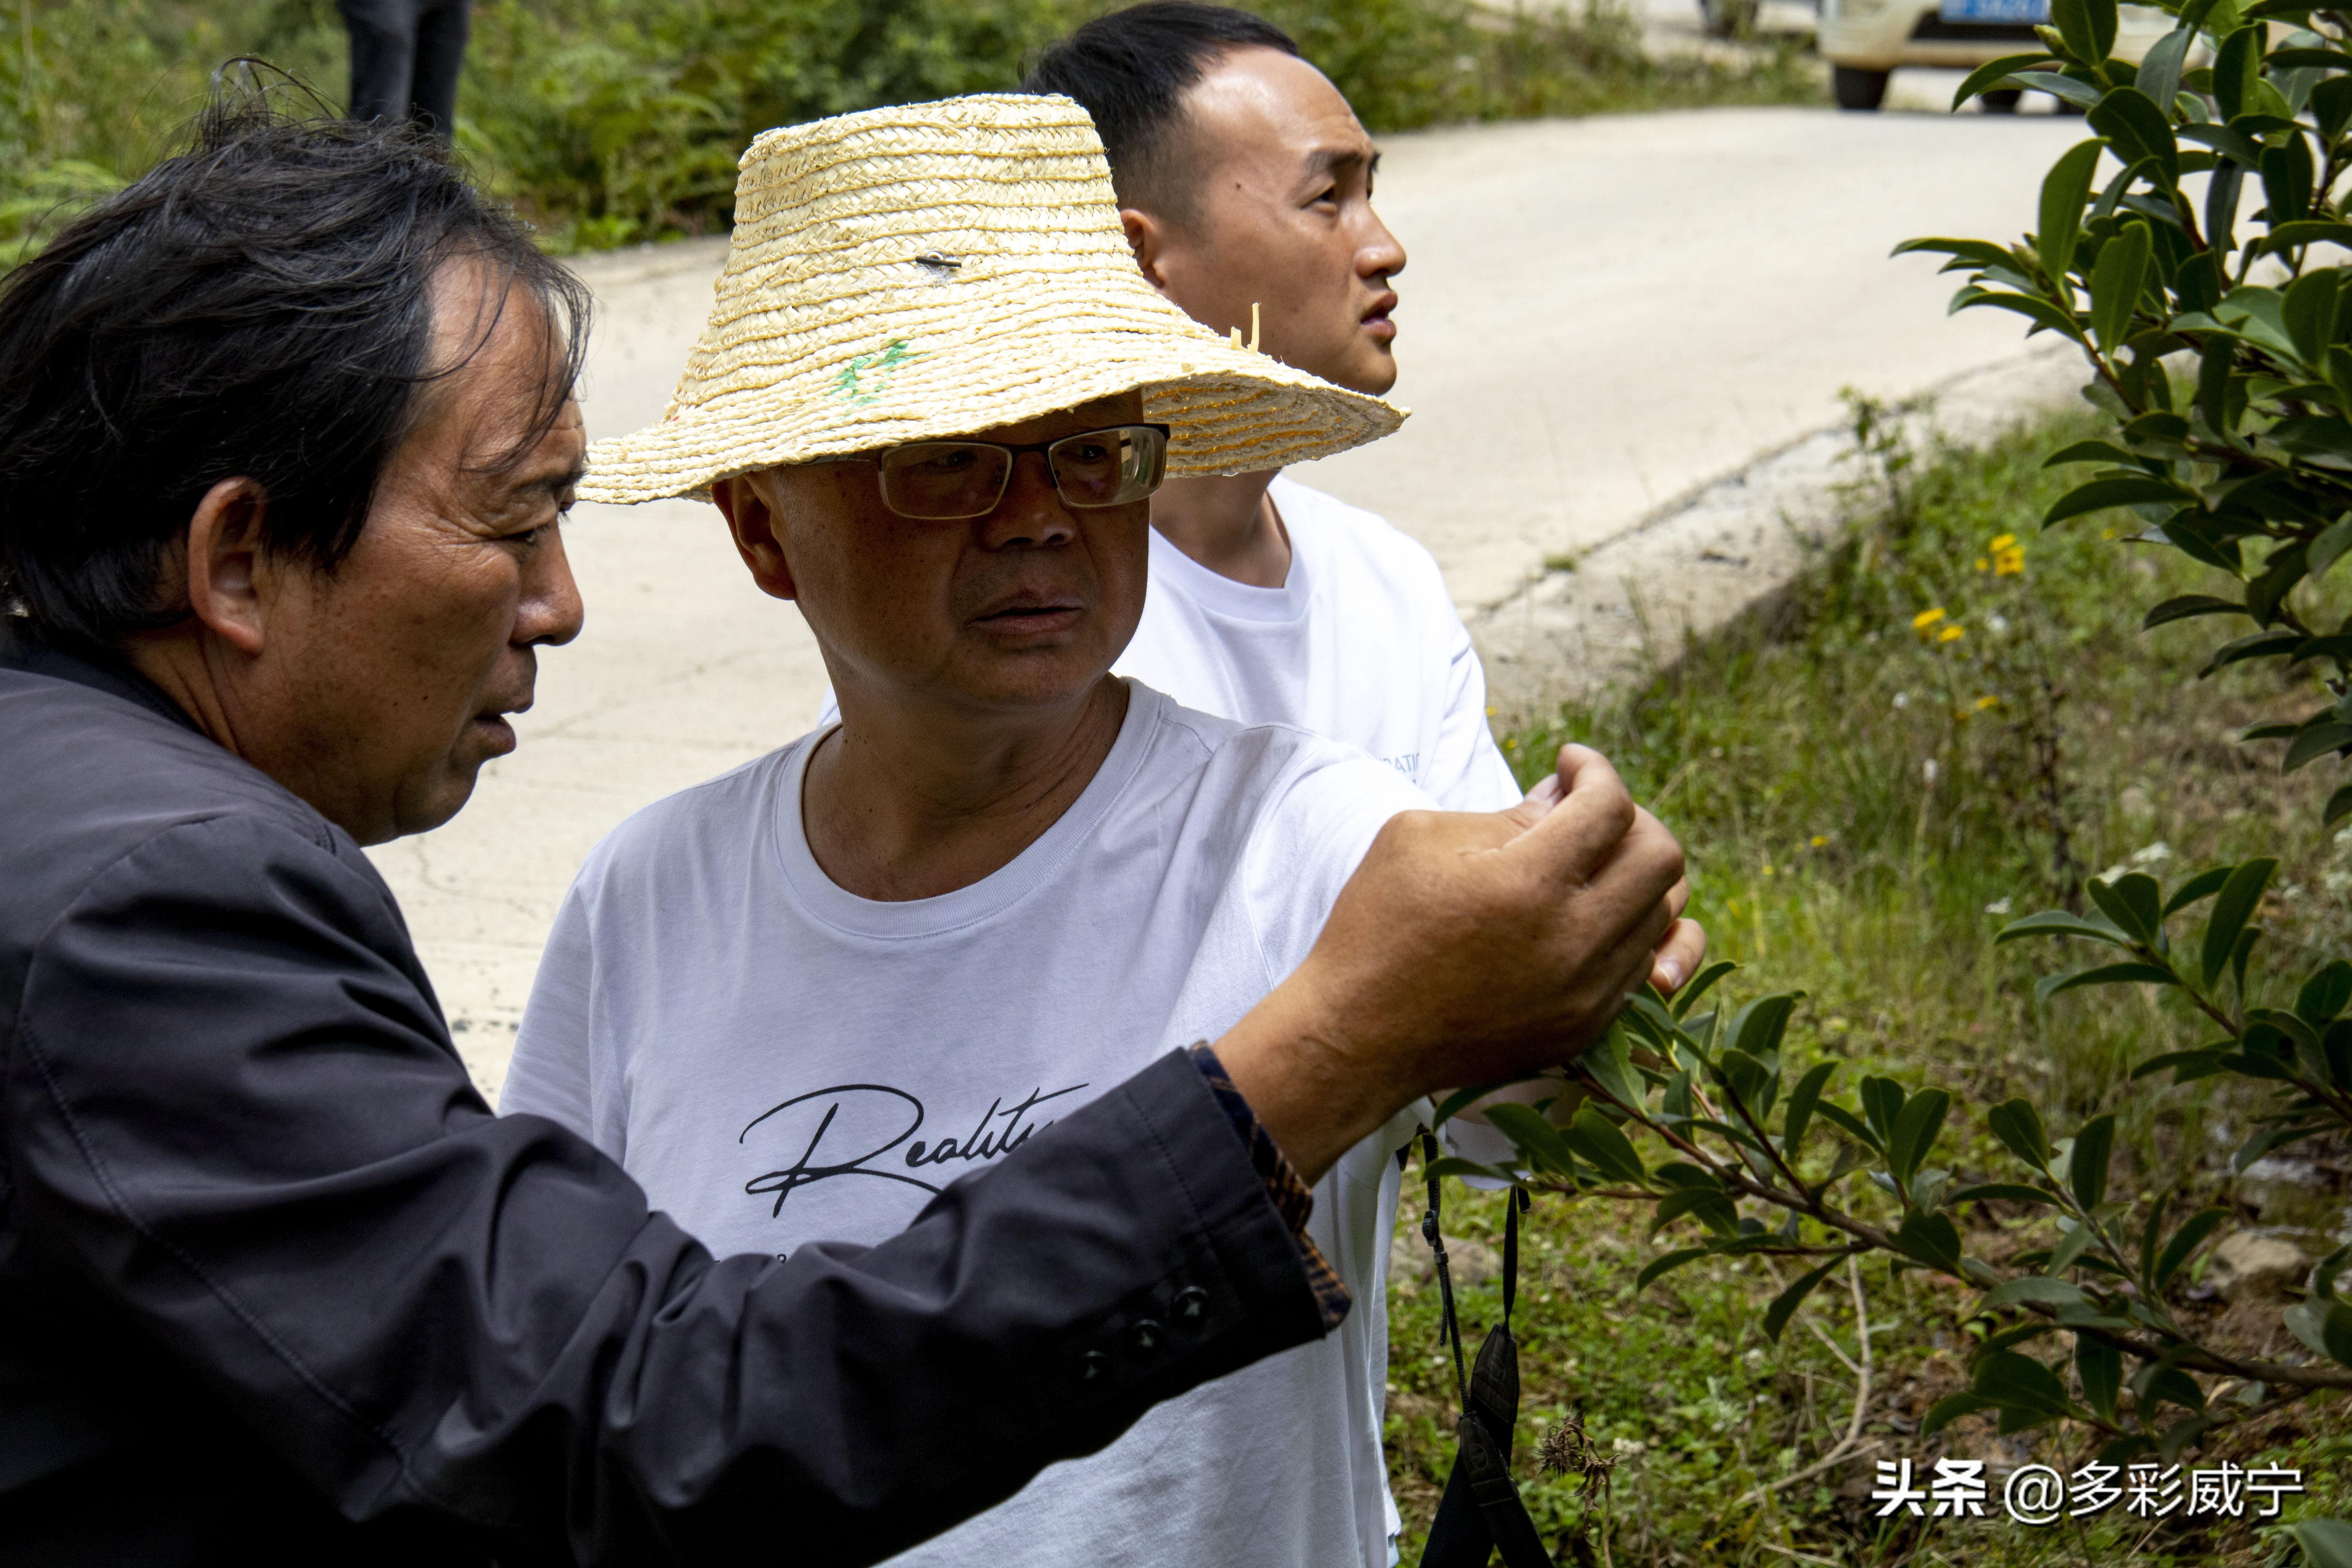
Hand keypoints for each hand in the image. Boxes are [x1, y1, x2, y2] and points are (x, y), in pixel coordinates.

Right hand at [1215, 745, 1693, 1182]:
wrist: (1357, 1039)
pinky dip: (1634, 929)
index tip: (1568, 762)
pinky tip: (1597, 912)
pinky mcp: (1585, 1027)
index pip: (1611, 806)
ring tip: (1586, 864)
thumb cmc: (1376, 926)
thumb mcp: (1419, 841)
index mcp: (1529, 885)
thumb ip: (1502, 815)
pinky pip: (1649, 967)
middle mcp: (1573, 942)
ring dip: (1634, 874)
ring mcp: (1587, 992)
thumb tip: (1562, 799)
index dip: (1595, 768)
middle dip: (1631, 818)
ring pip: (1666, 914)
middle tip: (1586, 813)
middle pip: (1663, 857)